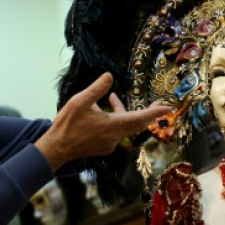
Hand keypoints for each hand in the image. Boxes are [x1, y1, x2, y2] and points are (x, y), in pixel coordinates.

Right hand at [35, 73, 170, 170]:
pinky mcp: (103, 147)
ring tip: (112, 98)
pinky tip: (100, 111)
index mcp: (113, 125)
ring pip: (123, 126)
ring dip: (122, 112)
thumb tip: (110, 76)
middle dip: (147, 113)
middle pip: (137, 124)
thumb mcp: (80, 101)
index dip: (155, 113)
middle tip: (158, 105)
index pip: (140, 118)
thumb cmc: (67, 124)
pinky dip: (113, 120)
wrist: (56, 149)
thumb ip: (96, 89)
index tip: (168, 109)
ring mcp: (109, 143)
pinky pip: (114, 131)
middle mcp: (115, 136)